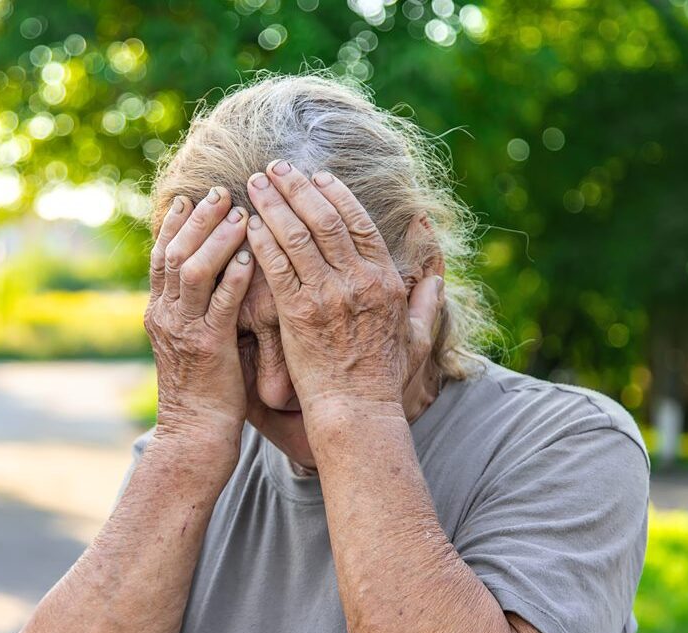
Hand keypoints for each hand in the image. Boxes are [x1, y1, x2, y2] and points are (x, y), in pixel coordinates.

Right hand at [145, 187, 254, 460]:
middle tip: (221, 190)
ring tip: (240, 213)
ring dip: (217, 238)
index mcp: (159, 312)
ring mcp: (183, 331)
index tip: (191, 196)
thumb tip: (212, 275)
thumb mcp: (190, 341)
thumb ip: (195, 309)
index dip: (175, 224)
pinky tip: (253, 256)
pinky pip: (220, 304)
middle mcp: (165, 315)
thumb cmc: (201, 390)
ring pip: (193, 271)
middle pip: (174, 253)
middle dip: (198, 219)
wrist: (193, 435)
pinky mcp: (208, 348)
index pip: (161, 256)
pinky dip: (235, 277)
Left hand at [245, 161, 443, 423]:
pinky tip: (249, 223)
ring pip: (297, 236)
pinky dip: (262, 241)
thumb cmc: (384, 378)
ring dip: (274, 204)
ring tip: (256, 183)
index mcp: (386, 280)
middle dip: (297, 188)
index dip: (335, 194)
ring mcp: (327, 295)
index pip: (358, 223)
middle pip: (324, 219)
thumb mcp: (417, 337)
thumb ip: (428, 301)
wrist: (356, 411)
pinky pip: (277, 268)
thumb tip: (437, 273)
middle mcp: (357, 281)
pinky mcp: (297, 314)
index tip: (316, 176)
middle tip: (276, 167)